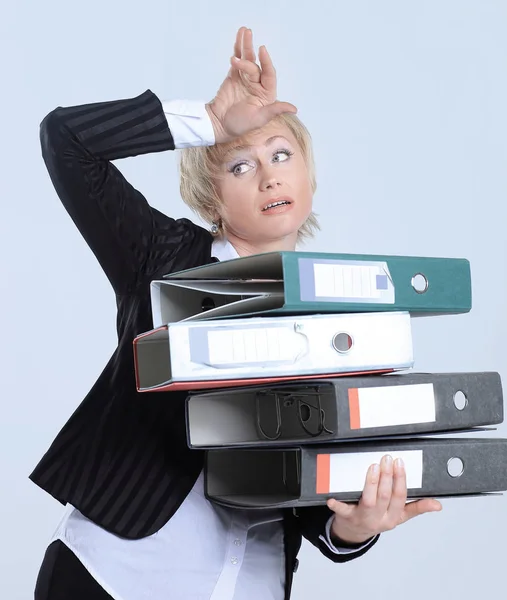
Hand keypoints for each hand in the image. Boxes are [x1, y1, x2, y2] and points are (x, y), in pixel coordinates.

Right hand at [206, 27, 296, 143]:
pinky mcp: (234, 76)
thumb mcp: (259, 119)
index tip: (262, 50)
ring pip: (247, 59)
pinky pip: (237, 61)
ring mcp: (245, 79)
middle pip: (256, 64)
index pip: (269, 75)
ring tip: (244, 31)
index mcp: (266, 94)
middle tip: (248, 34)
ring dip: (245, 45)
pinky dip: (237, 49)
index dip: (267, 62)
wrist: (219, 124)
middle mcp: (258, 84)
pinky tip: (238, 37)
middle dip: (251, 50)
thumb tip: (294, 108)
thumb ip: (275, 110)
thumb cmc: (240, 125)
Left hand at [327, 455, 442, 544]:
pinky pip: (342, 510)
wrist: (355, 532)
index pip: (400, 497)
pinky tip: (333, 496)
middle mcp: (379, 518)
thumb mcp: (399, 516)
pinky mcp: (347, 516)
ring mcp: (362, 517)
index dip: (401, 480)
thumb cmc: (378, 518)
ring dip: (371, 483)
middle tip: (387, 459)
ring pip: (369, 501)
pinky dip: (337, 503)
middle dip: (388, 476)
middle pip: (385, 497)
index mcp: (393, 517)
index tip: (400, 463)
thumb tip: (438, 505)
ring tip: (373, 467)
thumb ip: (417, 508)